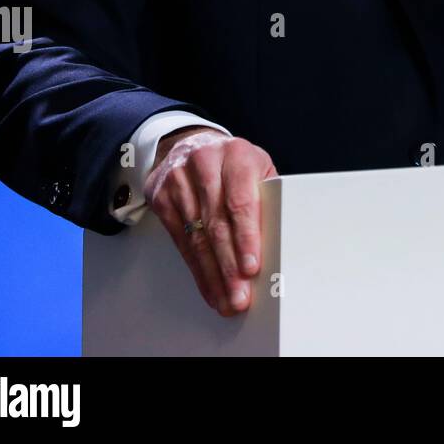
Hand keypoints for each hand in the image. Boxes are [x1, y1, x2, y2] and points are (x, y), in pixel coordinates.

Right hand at [144, 128, 277, 315]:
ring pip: (197, 237)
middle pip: (217, 224)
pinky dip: (196, 268)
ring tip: (226, 299)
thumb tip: (281, 241)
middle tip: (240, 296)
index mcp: (237, 154)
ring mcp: (179, 180)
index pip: (241, 201)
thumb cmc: (234, 163)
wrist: (192, 143)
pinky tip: (209, 285)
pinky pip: (180, 241)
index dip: (246, 237)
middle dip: (229, 266)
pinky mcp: (162, 197)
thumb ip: (267, 197)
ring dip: (213, 274)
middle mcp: (205, 163)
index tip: (252, 266)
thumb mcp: (256, 169)